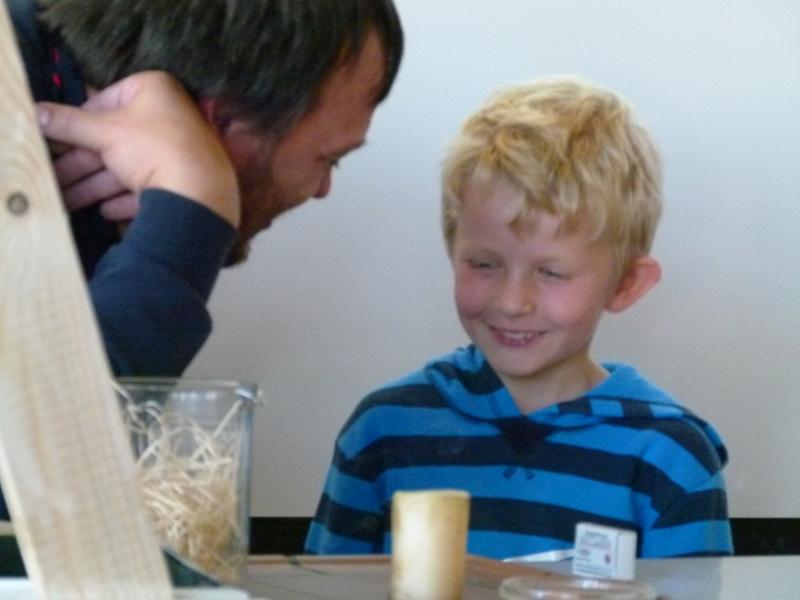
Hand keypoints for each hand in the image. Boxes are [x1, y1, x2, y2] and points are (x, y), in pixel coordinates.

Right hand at [36, 71, 239, 226]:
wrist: (199, 194)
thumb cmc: (151, 148)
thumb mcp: (103, 132)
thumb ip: (68, 123)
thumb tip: (36, 112)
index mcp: (154, 90)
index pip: (105, 101)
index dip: (78, 123)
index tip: (57, 141)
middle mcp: (171, 116)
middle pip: (115, 140)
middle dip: (82, 164)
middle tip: (53, 178)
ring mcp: (181, 151)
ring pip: (129, 167)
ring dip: (96, 187)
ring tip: (67, 202)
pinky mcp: (185, 182)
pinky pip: (149, 189)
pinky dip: (125, 200)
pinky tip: (106, 213)